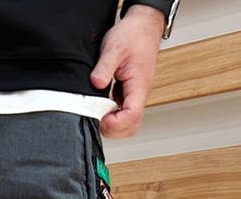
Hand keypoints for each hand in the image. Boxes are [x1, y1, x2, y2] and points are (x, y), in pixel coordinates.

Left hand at [91, 6, 164, 138]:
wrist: (143, 26)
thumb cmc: (133, 36)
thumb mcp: (114, 47)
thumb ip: (104, 67)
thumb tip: (96, 83)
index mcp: (139, 86)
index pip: (132, 116)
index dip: (116, 123)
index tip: (101, 119)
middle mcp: (139, 95)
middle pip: (131, 127)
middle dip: (113, 130)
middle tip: (96, 120)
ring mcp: (135, 96)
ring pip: (127, 123)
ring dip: (112, 125)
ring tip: (97, 114)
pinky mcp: (129, 94)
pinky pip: (122, 114)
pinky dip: (111, 116)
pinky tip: (101, 106)